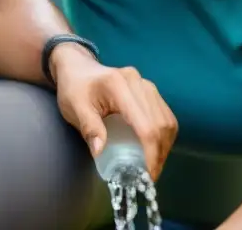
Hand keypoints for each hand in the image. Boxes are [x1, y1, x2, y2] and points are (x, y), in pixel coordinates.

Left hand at [51, 45, 176, 179]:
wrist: (76, 67)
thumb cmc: (73, 87)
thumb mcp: (74, 107)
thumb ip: (89, 128)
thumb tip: (100, 152)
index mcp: (119, 86)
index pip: (145, 125)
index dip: (151, 153)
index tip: (148, 175)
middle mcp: (138, 83)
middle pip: (161, 124)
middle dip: (159, 153)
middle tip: (150, 175)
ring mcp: (146, 85)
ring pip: (167, 120)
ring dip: (165, 146)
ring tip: (153, 165)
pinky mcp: (149, 90)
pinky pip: (165, 115)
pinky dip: (164, 135)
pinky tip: (155, 148)